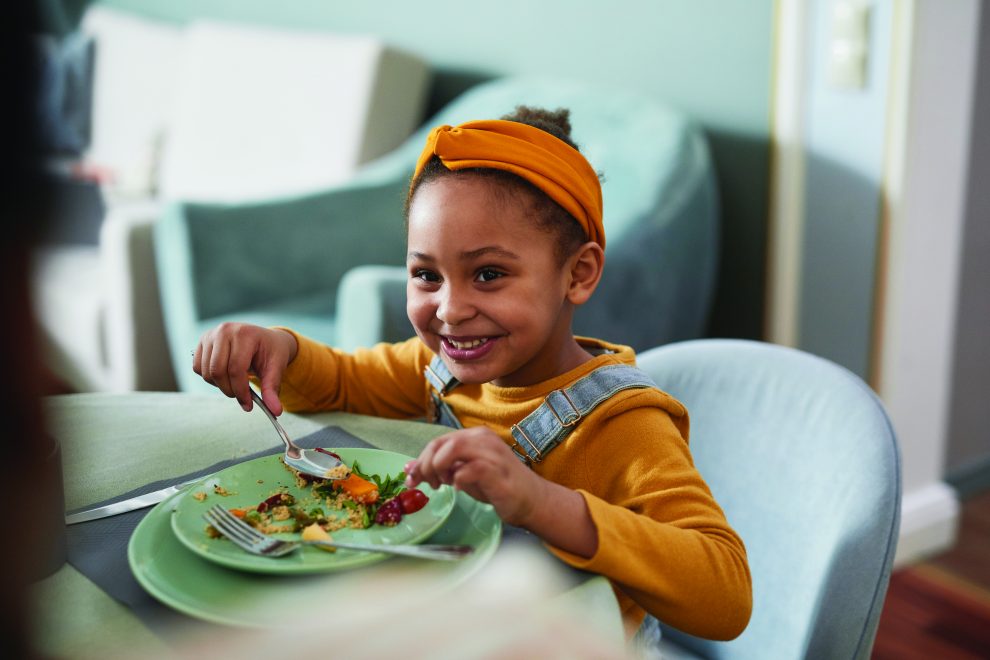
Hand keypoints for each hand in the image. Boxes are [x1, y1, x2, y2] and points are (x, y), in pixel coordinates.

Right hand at [193, 323, 296, 413]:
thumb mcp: (276, 367)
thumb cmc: (270, 351)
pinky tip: (225, 374)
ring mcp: (210, 335)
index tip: (248, 405)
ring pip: (206, 372)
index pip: (236, 368)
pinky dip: (210, 378)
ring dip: (220, 385)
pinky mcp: (201, 342)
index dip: (241, 391)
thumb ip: (272, 388)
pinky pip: (197, 368)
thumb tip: (275, 410)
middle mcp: (224, 331)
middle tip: (241, 396)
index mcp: (245, 334)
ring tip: (235, 382)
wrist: (264, 339)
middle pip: (217, 371)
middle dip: (229, 390)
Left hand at [404, 427, 545, 526]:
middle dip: (425, 465)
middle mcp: (482, 438)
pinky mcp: (497, 470)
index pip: (437, 442)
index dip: (419, 460)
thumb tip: (410, 468)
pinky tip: (458, 488)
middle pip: (440, 444)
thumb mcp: (463, 475)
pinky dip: (458, 480)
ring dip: (439, 468)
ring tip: (442, 484)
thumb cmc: (497, 486)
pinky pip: (469, 469)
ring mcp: (491, 452)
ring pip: (452, 449)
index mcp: (473, 436)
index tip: (411, 479)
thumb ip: (441, 468)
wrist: (530, 499)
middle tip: (427, 485)